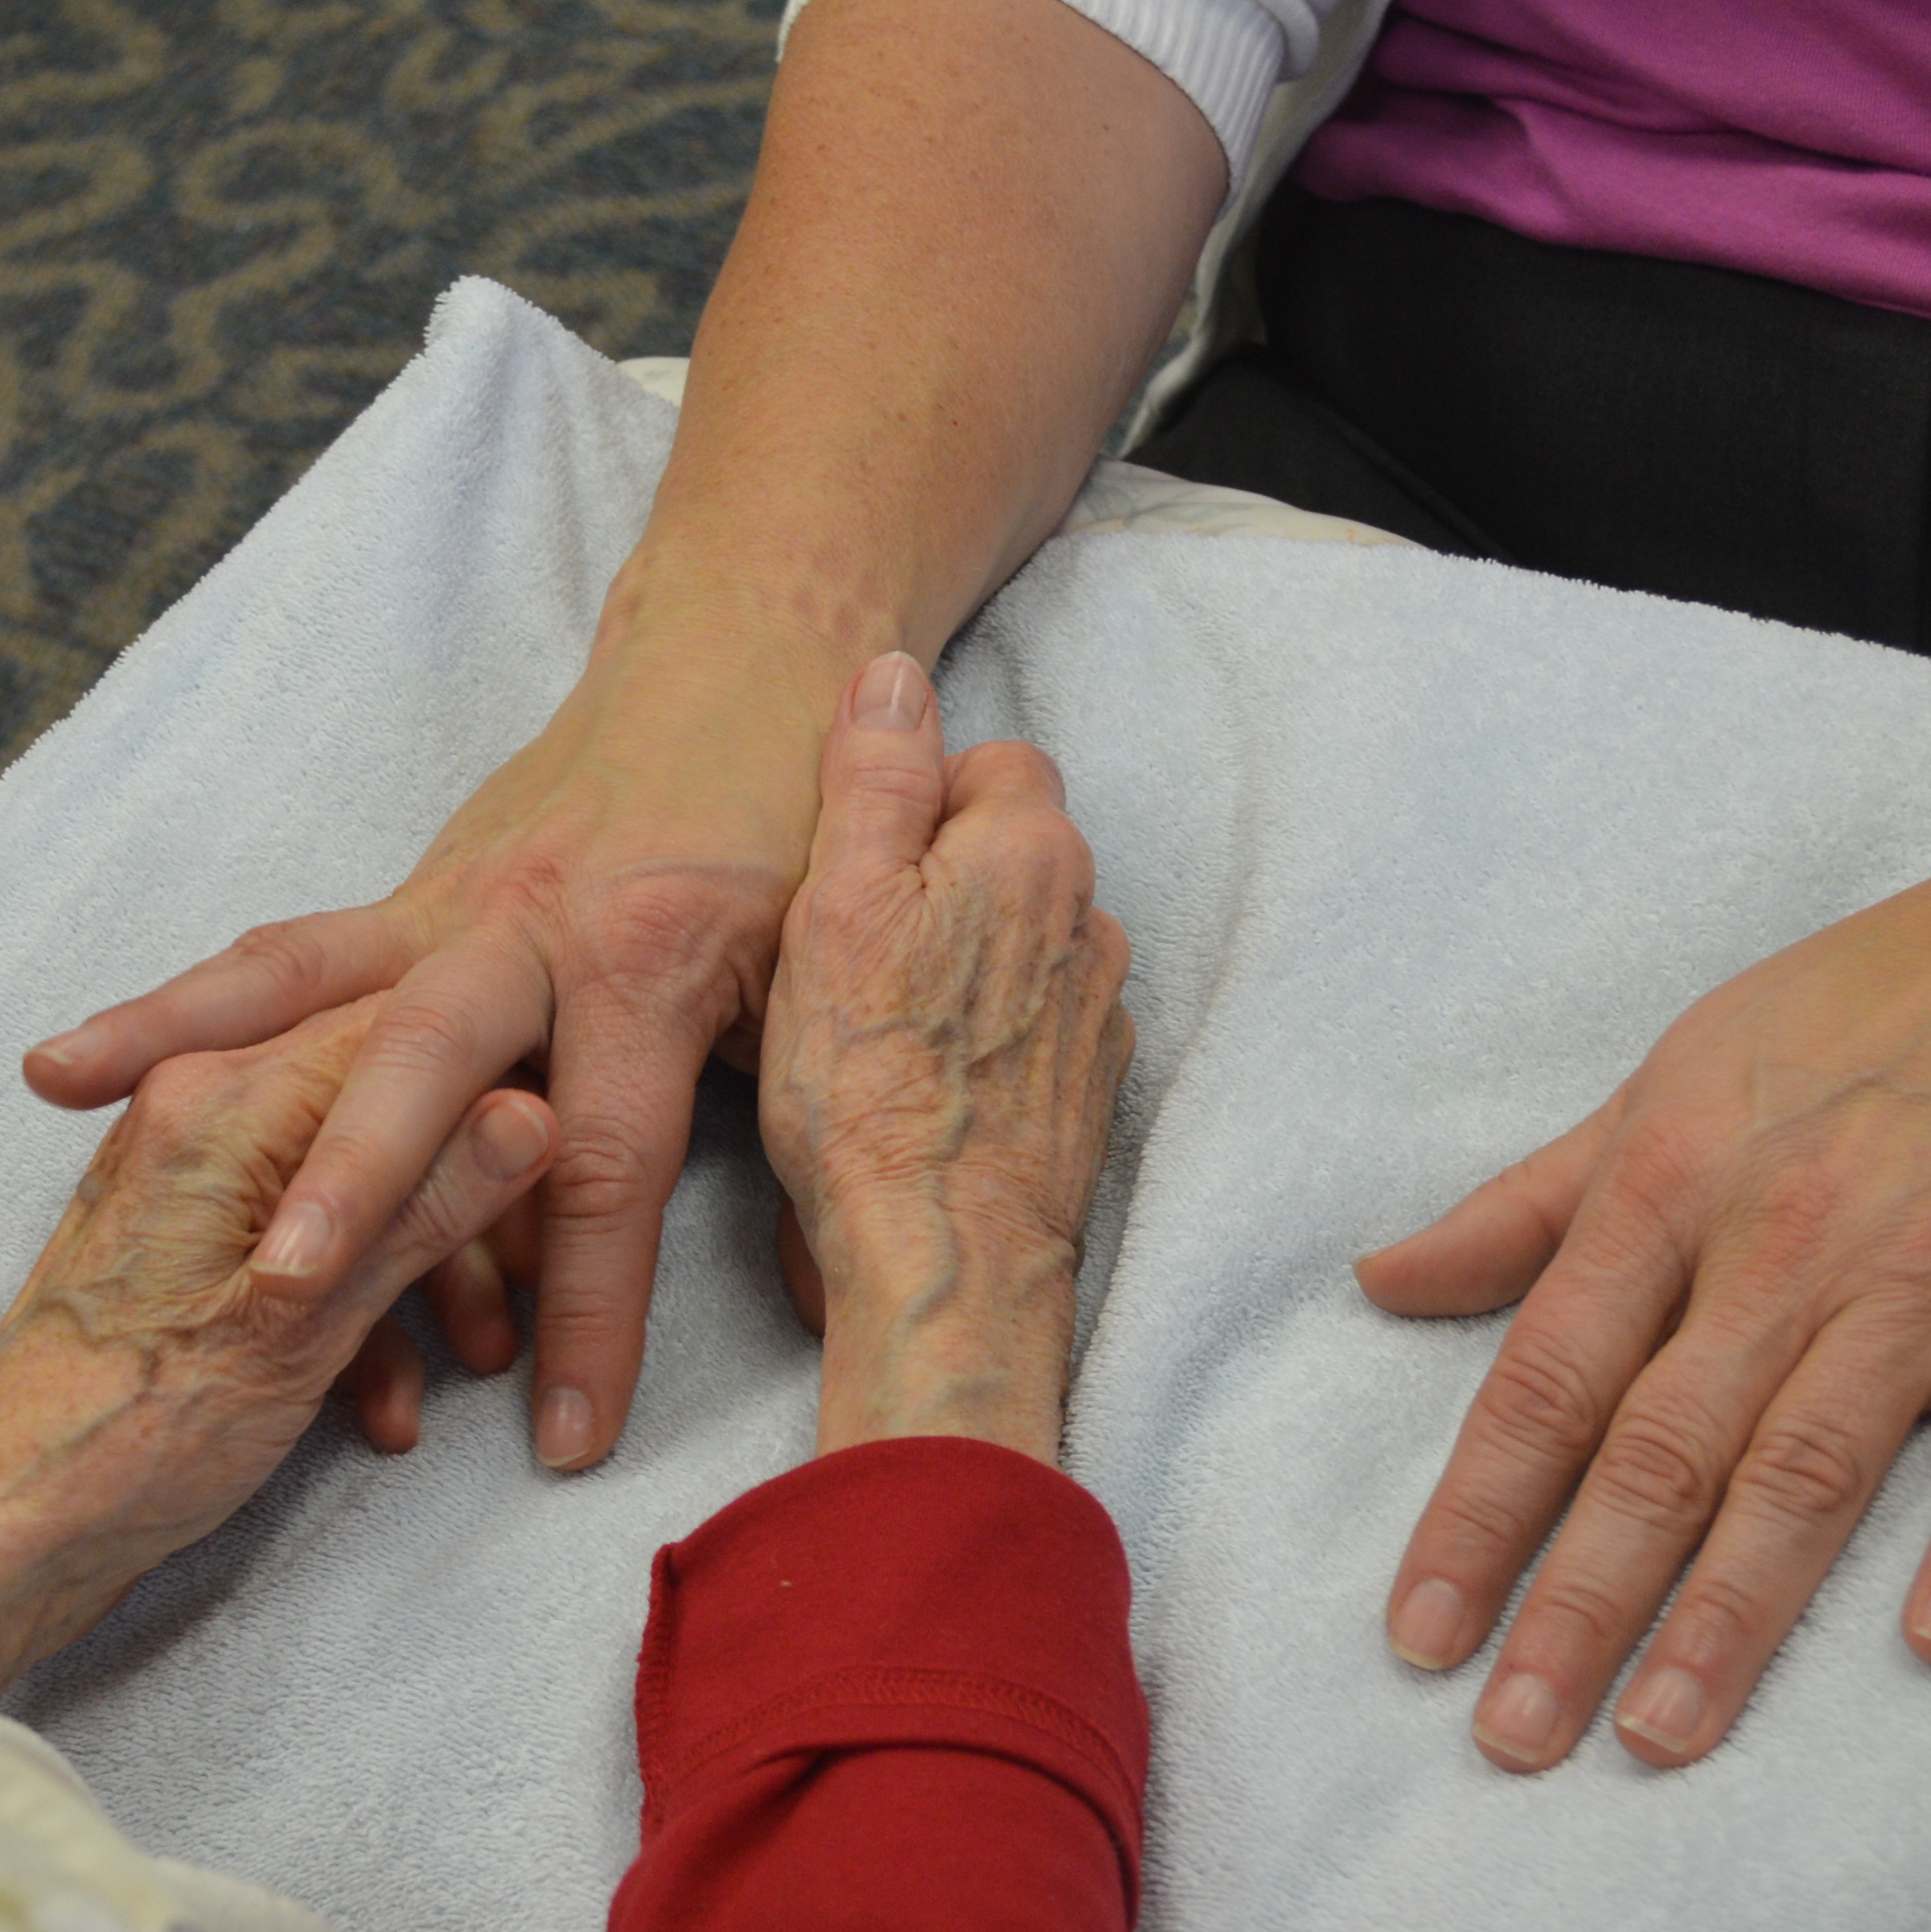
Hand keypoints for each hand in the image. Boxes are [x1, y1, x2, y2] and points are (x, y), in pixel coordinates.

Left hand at [0, 999, 553, 1765]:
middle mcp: (195, 1106)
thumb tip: (529, 1117)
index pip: (400, 1034)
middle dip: (465, 1200)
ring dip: (415, 1271)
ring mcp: (186, 1171)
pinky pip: (298, 1235)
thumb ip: (420, 1209)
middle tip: (528, 1278)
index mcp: (222, 1100)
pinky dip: (352, 1310)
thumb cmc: (136, 1427)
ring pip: (345, 1181)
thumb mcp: (307, 1325)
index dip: (501, 1098)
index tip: (564, 1168)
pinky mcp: (184, 1239)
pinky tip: (390, 1405)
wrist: (6, 1522)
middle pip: (378, 1105)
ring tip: (474, 1365)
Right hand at [20, 628, 837, 1474]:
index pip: (606, 1169)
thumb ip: (805, 1140)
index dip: (589, 1311)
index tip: (563, 1436)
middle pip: (425, 1063)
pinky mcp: (410, 891)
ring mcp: (455, 901)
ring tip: (64, 1088)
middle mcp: (531, 925)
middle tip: (281, 1289)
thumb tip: (821, 1298)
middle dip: (353, 1183)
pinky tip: (87, 1058)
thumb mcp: (828, 988)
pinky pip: (288, 955)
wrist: (752, 657)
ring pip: (304, 977)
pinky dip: (188, 1001)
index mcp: (649, 964)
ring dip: (180, 1035)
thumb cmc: (795, 838)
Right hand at [759, 653, 1134, 1459]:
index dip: (911, 805)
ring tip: (885, 1029)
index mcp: (1029, 852)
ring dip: (965, 963)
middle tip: (850, 956)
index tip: (849, 873)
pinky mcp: (1090, 1090)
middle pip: (1010, 853)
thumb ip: (872, 778)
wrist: (944, 1256)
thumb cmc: (868, 1086)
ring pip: (1022, 942)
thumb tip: (895, 675)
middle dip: (939, 883)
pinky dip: (990, 1038)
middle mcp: (1089, 920)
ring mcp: (1099, 1011)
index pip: (990, 763)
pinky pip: (1035, 1024)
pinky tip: (930, 1082)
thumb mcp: (832, 905)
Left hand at [1363, 824, 1930, 1771]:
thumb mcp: (1671, 1076)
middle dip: (1577, 1602)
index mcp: (1674, 1184)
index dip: (1475, 1514)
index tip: (1418, 1636)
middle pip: (1659, 1450)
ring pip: (1811, 1467)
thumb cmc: (1870, 1005)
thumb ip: (1530, 1201)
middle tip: (1513, 1740)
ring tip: (1662, 1737)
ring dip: (1733, 1612)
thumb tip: (1379, 1281)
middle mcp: (1786, 1242)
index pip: (1546, 1379)